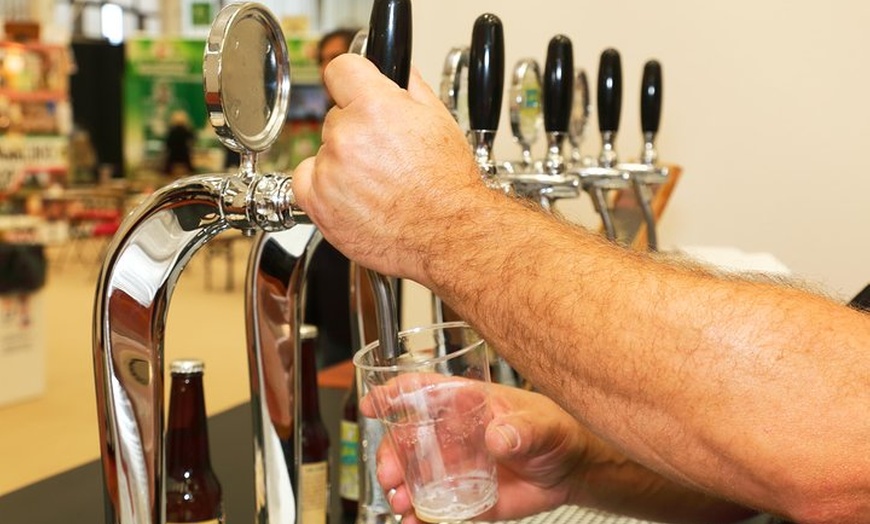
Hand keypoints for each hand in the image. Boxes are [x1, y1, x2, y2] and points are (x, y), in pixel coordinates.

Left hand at [291, 54, 487, 284]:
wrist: (448, 232)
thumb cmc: (448, 185)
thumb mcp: (439, 121)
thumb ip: (410, 87)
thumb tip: (398, 72)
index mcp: (374, 108)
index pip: (341, 70)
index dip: (352, 81)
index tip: (356, 92)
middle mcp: (347, 137)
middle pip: (335, 117)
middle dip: (355, 131)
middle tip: (383, 155)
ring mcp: (329, 171)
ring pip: (324, 151)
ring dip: (341, 162)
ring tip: (375, 182)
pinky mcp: (318, 202)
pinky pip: (305, 180)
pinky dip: (322, 187)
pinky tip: (353, 196)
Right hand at [365, 382, 587, 523]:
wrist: (572, 469)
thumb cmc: (555, 431)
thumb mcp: (541, 425)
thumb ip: (522, 430)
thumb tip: (500, 437)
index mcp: (466, 404)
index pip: (423, 391)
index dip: (393, 394)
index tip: (372, 404)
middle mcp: (453, 434)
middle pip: (408, 438)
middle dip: (390, 455)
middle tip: (389, 474)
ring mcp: (456, 466)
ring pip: (414, 475)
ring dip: (400, 488)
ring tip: (400, 502)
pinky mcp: (465, 496)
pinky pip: (435, 506)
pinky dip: (420, 516)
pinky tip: (414, 521)